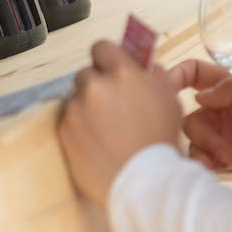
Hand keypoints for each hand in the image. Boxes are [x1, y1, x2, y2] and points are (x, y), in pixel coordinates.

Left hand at [58, 40, 182, 207]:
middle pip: (87, 74)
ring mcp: (76, 108)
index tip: (110, 69)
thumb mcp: (168, 97)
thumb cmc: (160, 143)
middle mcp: (95, 85)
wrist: (145, 185)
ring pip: (76, 98)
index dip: (107, 58)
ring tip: (107, 131)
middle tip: (113, 107)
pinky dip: (79, 128)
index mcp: (123, 73)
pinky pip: (68, 120)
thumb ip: (149, 72)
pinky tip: (97, 143)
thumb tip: (135, 60)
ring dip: (87, 108)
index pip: (101, 46)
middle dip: (98, 86)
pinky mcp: (63, 130)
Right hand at [168, 58, 231, 169]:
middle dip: (204, 134)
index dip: (177, 75)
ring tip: (230, 163)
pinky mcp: (222, 164)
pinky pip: (200, 162)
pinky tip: (217, 170)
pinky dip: (204, 166)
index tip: (166, 87)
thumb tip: (199, 97)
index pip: (194, 73)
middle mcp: (220, 114)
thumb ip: (229, 90)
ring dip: (207, 152)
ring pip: (193, 142)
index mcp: (227, 91)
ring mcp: (220, 139)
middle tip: (228, 151)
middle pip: (189, 116)